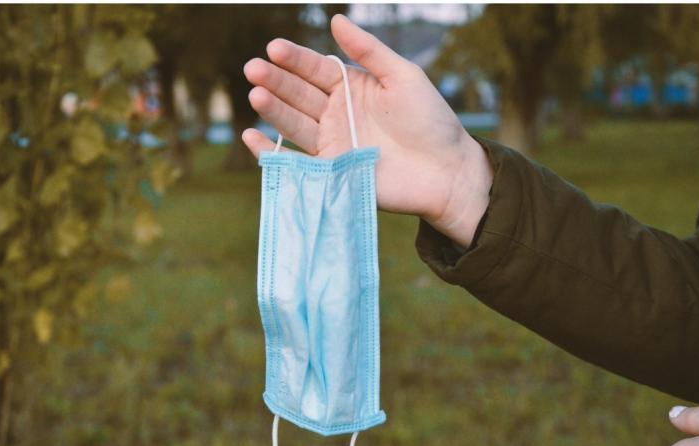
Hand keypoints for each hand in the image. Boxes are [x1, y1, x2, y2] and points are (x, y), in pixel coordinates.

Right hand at [242, 14, 493, 247]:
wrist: (446, 171)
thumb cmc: (430, 121)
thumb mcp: (403, 76)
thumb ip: (369, 50)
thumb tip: (336, 19)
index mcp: (352, 88)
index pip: (315, 69)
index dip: (295, 59)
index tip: (275, 48)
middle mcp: (337, 114)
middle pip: (299, 94)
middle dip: (276, 81)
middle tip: (254, 69)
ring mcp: (332, 143)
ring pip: (294, 123)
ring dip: (273, 110)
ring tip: (256, 94)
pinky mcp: (331, 172)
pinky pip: (296, 161)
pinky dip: (271, 152)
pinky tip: (252, 136)